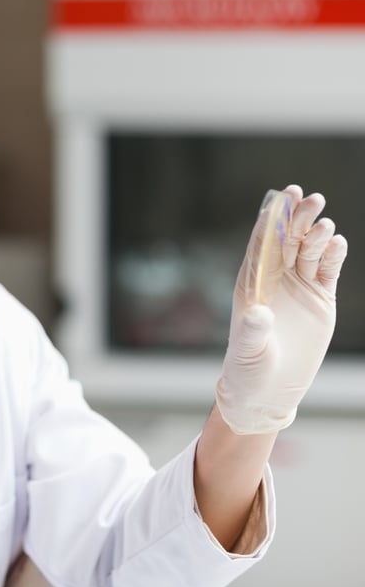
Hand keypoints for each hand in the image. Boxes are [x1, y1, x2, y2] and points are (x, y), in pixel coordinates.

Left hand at [217, 185, 347, 434]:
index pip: (260, 243)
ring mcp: (299, 287)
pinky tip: (338, 243)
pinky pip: (328, 270)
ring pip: (309, 250)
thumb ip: (252, 331)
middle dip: (298, 218)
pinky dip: (333, 255)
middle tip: (310, 199)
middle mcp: (275, 279)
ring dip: (317, 233)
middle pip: (288, 240)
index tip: (281, 196)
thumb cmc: (248, 368)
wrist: (268, 390)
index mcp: (251, 282)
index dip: (271, 219)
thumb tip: (258, 314)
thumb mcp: (248, 351)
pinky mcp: (320, 299)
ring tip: (324, 224)